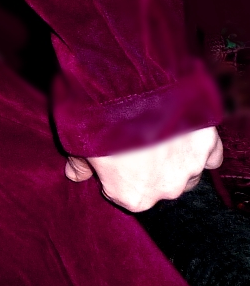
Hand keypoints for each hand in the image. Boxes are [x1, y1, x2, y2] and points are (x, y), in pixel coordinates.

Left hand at [65, 126, 223, 211]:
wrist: (127, 87)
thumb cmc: (97, 120)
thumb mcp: (78, 143)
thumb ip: (80, 165)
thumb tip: (74, 175)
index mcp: (131, 197)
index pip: (123, 191)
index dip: (116, 170)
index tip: (112, 150)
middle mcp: (164, 191)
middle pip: (157, 184)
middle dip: (147, 166)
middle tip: (134, 136)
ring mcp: (189, 169)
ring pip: (186, 172)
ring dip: (174, 157)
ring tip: (158, 130)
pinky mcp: (207, 145)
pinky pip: (210, 155)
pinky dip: (200, 148)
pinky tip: (185, 132)